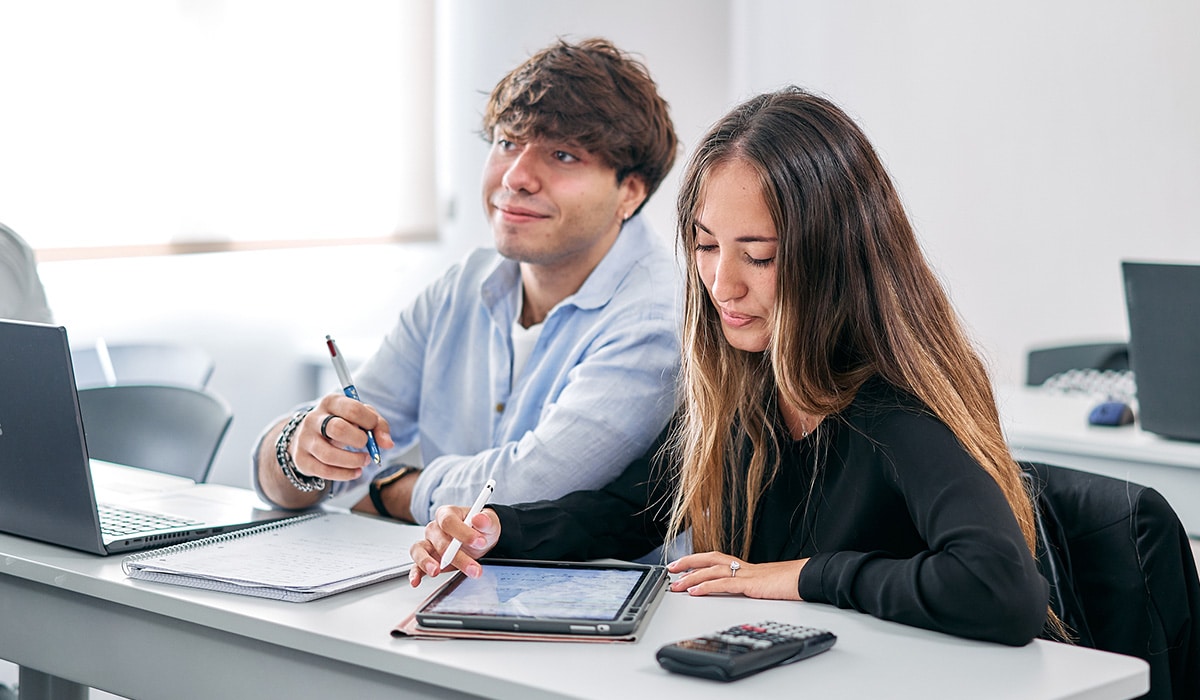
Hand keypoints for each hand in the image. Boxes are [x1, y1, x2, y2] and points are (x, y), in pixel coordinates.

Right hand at [294, 392, 394, 481]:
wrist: (312, 436)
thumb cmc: (343, 424)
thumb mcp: (361, 417)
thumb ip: (378, 426)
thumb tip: (388, 444)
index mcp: (330, 402)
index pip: (352, 409)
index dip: (369, 421)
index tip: (373, 428)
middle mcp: (313, 419)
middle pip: (338, 429)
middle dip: (359, 440)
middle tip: (366, 445)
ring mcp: (304, 439)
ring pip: (329, 455)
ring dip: (353, 461)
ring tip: (364, 461)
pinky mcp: (301, 459)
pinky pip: (324, 471)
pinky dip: (345, 474)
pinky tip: (355, 472)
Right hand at [408, 505, 500, 586]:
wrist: (480, 542)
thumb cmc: (481, 530)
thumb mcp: (490, 523)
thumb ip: (486, 520)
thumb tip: (479, 518)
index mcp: (448, 514)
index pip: (449, 521)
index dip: (462, 532)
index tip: (479, 541)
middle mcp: (435, 528)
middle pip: (440, 541)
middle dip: (457, 556)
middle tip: (474, 568)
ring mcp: (429, 544)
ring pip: (419, 550)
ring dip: (426, 561)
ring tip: (436, 571)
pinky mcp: (427, 559)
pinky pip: (416, 565)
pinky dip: (415, 573)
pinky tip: (416, 581)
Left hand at [667, 551, 806, 600]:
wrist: (808, 579)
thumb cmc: (792, 582)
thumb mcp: (767, 586)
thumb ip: (753, 586)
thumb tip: (744, 591)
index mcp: (746, 568)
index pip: (716, 560)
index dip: (698, 561)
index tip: (683, 565)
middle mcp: (743, 567)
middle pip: (709, 559)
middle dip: (688, 562)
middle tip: (671, 568)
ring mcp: (746, 574)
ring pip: (712, 570)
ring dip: (691, 577)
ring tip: (676, 584)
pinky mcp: (750, 584)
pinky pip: (723, 584)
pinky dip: (706, 586)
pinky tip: (694, 592)